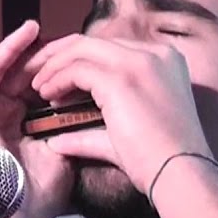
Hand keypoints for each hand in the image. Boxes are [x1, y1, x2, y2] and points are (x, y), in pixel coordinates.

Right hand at [0, 21, 74, 217]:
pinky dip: (10, 49)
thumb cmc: (36, 195)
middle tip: (68, 40)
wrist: (12, 211)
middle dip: (48, 57)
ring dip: (29, 48)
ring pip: (8, 69)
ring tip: (46, 28)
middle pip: (26, 77)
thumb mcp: (65, 155)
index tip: (86, 60)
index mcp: (23, 130)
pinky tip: (28, 33)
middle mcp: (2, 118)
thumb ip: (76, 133)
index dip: (64, 75)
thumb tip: (101, 113)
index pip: (43, 92)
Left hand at [29, 34, 213, 193]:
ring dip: (54, 66)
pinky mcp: (123, 76)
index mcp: (163, 61)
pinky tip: (47, 95)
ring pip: (81, 50)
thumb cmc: (159, 162)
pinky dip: (57, 78)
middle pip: (93, 42)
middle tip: (36, 74)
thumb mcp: (124, 136)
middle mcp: (154, 53)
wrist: (181, 174)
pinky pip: (78, 67)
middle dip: (59, 56)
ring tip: (37, 86)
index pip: (109, 48)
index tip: (56, 76)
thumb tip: (57, 141)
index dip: (78, 59)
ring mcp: (140, 61)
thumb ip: (90, 133)